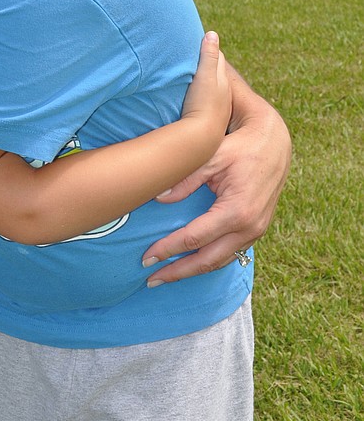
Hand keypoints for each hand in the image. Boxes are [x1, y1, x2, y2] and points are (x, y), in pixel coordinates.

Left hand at [143, 66, 290, 284]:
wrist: (274, 140)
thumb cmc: (241, 145)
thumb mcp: (211, 155)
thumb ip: (185, 178)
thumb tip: (158, 198)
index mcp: (237, 211)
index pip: (194, 239)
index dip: (168, 249)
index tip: (146, 257)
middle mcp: (250, 227)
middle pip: (208, 260)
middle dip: (178, 272)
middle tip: (151, 279)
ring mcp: (256, 231)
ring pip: (220, 260)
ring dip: (193, 271)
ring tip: (167, 276)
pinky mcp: (257, 229)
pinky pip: (231, 252)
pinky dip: (209, 260)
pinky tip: (191, 263)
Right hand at [179, 31, 230, 151]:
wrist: (202, 138)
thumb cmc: (204, 104)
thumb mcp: (206, 76)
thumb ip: (209, 56)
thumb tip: (212, 33)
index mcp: (222, 82)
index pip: (217, 60)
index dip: (209, 50)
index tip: (199, 43)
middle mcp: (222, 96)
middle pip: (215, 76)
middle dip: (207, 66)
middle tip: (193, 59)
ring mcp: (216, 110)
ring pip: (210, 91)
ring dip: (203, 84)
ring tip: (191, 79)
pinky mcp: (207, 122)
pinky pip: (204, 105)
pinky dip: (199, 98)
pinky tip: (190, 102)